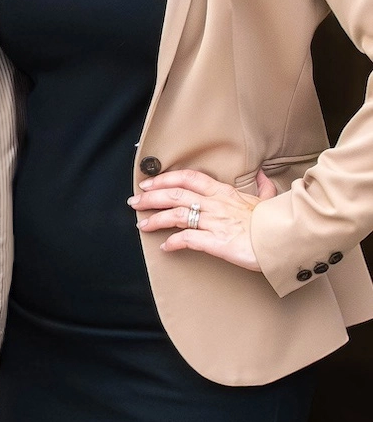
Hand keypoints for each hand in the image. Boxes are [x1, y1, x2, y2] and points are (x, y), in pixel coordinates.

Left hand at [128, 167, 277, 271]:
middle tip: (135, 202)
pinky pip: (188, 239)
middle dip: (151, 197)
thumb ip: (263, 187)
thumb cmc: (276, 221)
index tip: (149, 182)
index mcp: (223, 192)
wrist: (286, 239)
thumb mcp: (268, 199)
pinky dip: (174, 242)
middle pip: (174, 194)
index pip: (188, 178)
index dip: (165, 178)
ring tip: (142, 225)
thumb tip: (261, 174)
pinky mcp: (216, 242)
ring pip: (176, 215)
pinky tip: (165, 247)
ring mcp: (214, 222)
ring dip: (155, 219)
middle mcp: (215, 204)